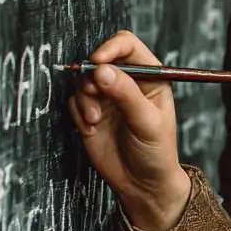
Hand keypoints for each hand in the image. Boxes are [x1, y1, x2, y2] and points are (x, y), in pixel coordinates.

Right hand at [68, 30, 190, 230]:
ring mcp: (108, 96)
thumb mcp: (147, 122)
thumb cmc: (156, 151)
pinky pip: (74, 101)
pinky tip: (91, 130)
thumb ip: (126, 94)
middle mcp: (127, 81)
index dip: (111, 48)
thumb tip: (101, 70)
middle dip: (92, 76)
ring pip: (83, 80)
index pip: (127, 46)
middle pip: (100, 60)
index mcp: (150, 75)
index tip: (97, 62)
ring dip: (84, 98)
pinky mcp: (90, 112)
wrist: (142, 184)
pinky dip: (78, 113)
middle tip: (94, 95)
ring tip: (95, 119)